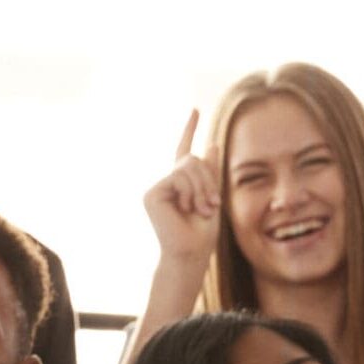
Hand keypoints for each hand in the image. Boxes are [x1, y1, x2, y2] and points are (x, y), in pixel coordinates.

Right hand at [142, 109, 222, 269]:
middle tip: (212, 203)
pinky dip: (190, 192)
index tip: (195, 109)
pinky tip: (187, 208)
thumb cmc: (202, 233)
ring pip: (186, 166)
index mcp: (181, 184)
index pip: (184, 150)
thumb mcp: (212, 196)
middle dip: (207, 178)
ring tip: (202, 209)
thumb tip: (212, 144)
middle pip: (191, 159)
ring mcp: (157, 189)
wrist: (191, 253)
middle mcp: (166, 183)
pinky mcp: (151, 194)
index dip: (189, 129)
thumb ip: (210, 171)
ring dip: (201, 188)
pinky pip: (178, 177)